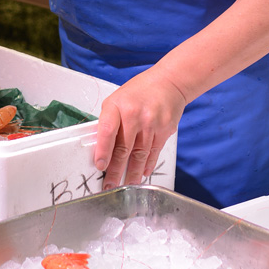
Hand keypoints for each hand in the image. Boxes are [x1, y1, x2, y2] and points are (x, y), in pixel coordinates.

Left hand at [94, 68, 184, 189]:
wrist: (168, 83)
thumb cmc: (138, 92)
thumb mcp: (116, 100)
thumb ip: (109, 121)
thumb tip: (102, 148)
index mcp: (117, 106)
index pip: (107, 131)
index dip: (103, 151)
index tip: (100, 166)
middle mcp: (134, 114)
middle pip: (124, 148)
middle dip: (116, 171)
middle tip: (110, 185)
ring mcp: (152, 123)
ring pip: (140, 154)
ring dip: (132, 173)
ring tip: (126, 186)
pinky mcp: (165, 130)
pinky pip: (154, 152)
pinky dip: (147, 164)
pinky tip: (142, 173)